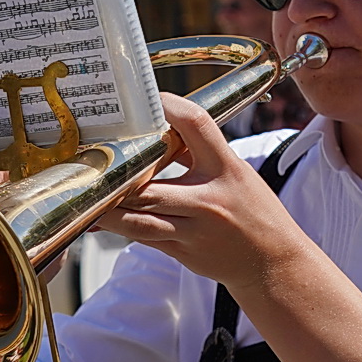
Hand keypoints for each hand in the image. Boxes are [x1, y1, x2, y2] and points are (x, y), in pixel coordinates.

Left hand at [92, 93, 314, 289]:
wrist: (273, 262)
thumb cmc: (254, 212)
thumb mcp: (237, 173)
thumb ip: (201, 154)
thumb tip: (162, 133)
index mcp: (227, 170)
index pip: (197, 125)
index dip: (169, 107)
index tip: (150, 100)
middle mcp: (209, 200)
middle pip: (150, 186)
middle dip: (119, 177)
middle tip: (96, 161)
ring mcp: (194, 230)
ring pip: (138, 220)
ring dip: (108, 210)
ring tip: (88, 196)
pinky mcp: (182, 253)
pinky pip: (143, 238)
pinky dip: (119, 227)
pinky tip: (101, 219)